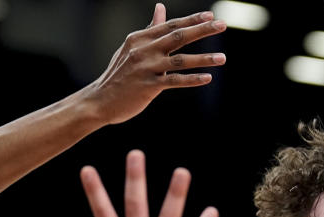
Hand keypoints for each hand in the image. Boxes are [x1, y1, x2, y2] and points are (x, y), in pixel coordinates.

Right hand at [84, 3, 226, 124]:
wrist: (100, 100)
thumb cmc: (119, 74)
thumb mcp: (132, 47)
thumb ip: (150, 30)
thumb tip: (160, 7)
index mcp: (140, 38)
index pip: (171, 25)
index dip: (192, 20)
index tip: (211, 16)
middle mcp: (143, 50)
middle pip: (178, 36)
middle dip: (202, 30)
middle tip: (222, 26)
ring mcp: (146, 68)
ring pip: (180, 60)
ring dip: (203, 59)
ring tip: (223, 58)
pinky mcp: (148, 86)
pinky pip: (175, 81)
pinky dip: (192, 79)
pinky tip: (207, 78)